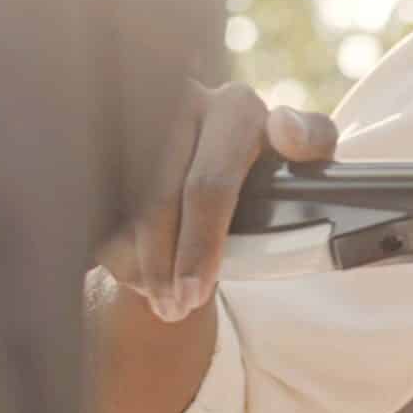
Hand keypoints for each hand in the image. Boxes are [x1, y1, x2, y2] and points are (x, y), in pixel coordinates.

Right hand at [97, 82, 338, 322]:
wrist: (219, 158)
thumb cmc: (271, 167)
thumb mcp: (305, 154)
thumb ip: (311, 140)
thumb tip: (283, 130)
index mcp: (235, 108)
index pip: (209, 186)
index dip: (200, 244)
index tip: (196, 292)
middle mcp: (182, 103)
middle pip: (158, 202)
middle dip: (165, 266)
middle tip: (177, 309)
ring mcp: (139, 121)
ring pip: (124, 211)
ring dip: (140, 265)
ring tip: (163, 304)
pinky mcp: (107, 146)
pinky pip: (101, 211)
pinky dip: (119, 252)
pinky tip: (142, 278)